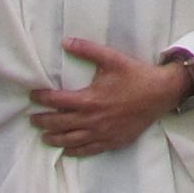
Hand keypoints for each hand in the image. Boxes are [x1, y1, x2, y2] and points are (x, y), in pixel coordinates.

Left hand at [28, 38, 193, 155]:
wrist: (161, 93)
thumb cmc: (136, 75)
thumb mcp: (112, 58)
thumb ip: (87, 49)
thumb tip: (65, 41)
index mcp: (89, 100)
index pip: (57, 101)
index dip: (41, 98)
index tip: (33, 96)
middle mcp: (92, 120)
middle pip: (59, 123)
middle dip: (43, 122)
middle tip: (32, 119)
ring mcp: (102, 133)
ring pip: (71, 140)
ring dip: (54, 139)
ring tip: (44, 136)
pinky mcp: (112, 141)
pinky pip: (89, 150)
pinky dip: (75, 151)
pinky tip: (67, 149)